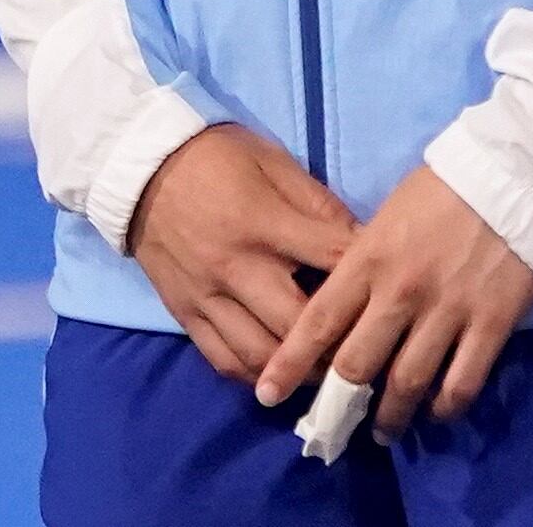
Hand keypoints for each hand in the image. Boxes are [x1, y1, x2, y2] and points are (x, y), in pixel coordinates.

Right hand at [128, 124, 356, 390]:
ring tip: (326, 373)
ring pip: (262, 355)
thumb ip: (317, 204)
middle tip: (365, 350)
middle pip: (298, 324)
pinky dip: (256, 375)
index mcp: (264, 223)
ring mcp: (208, 296)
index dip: (367, 278)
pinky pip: (224, 359)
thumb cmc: (216, 157)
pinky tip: (278, 375)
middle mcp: (237, 267)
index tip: (392, 292)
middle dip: (337, 344)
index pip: (331, 261)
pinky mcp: (186, 313)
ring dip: (299, 372)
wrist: (140, 166)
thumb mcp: (273, 161)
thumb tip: (360, 241)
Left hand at [258, 163, 532, 436]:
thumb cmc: (447, 185)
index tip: (268, 392)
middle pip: (357, 365)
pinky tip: (437, 411)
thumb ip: (366, 258)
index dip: (289, 363)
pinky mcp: (491, 325)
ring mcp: (447, 312)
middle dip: (338, 402)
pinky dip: (445, 406)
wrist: (520, 172)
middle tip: (330, 424)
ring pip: (407, 383)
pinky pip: (461, 383)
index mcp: (368, 258)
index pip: (317, 321)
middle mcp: (400, 292)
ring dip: (391, 416)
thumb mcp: (390, 213)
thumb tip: (351, 300)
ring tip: (383, 431)